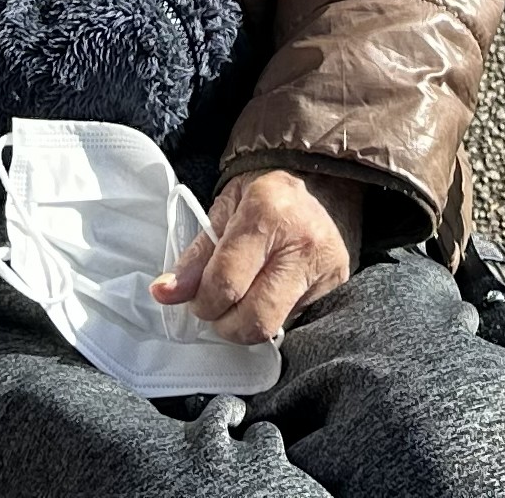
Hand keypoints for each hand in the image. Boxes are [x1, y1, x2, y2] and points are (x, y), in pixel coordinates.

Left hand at [151, 167, 359, 342]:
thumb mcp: (225, 209)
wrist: (321, 176)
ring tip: (242, 301)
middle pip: (253, 318)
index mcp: (266, 210)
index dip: (201, 301)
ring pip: (274, 328)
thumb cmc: (265, 192)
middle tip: (217, 304)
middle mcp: (301, 239)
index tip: (193, 297)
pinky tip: (269, 295)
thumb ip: (196, 255)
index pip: (225, 282)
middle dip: (224, 322)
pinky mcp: (339, 281)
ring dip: (247, 325)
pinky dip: (274, 317)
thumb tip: (165, 293)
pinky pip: (294, 322)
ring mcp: (325, 264)